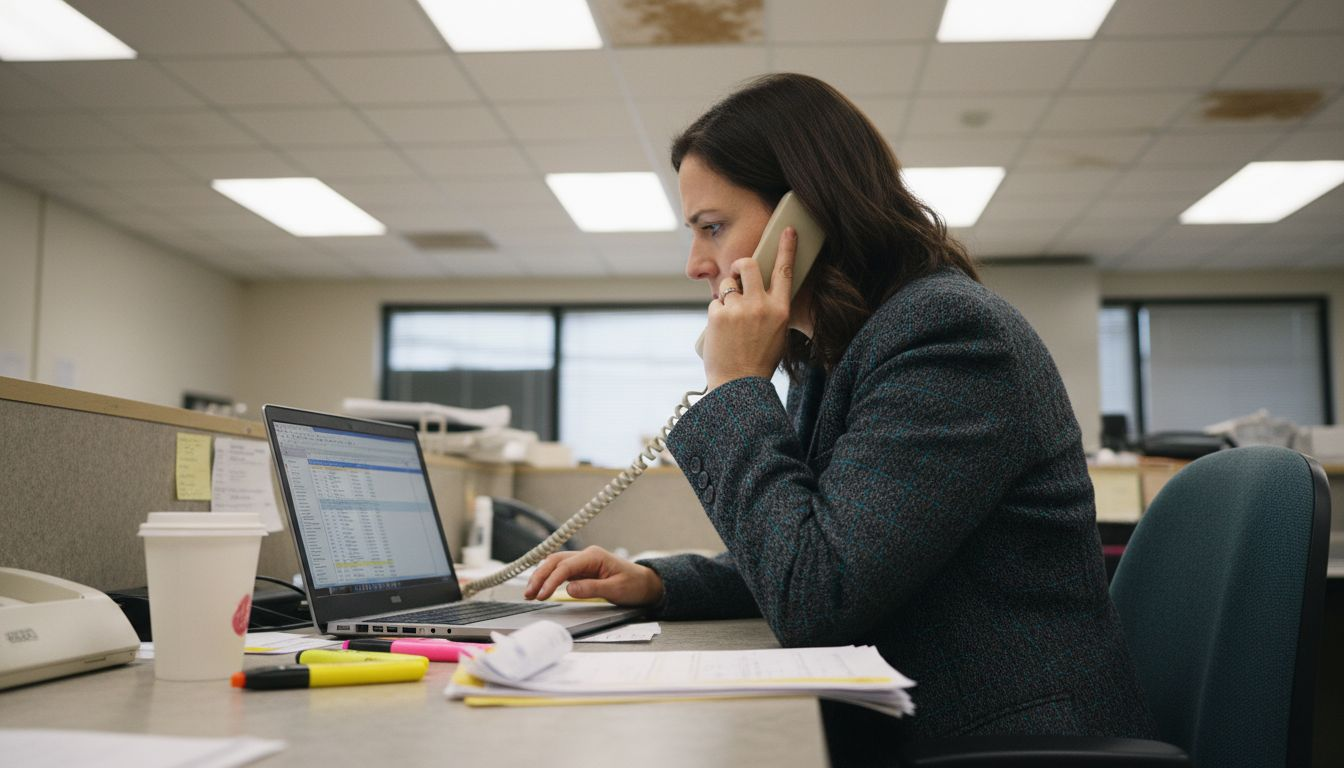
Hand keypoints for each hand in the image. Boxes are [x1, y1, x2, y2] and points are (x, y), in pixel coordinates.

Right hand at [523, 545, 664, 606]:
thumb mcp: (615, 589)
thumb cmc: (634, 585)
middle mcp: (586, 556)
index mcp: (594, 556)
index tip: (542, 594)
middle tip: (529, 594)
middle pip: (555, 562)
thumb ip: (592, 589)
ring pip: (555, 565)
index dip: (551, 580)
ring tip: (530, 593)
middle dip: (539, 576)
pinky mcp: (582, 570)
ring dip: (541, 577)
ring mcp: (583, 562)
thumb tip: (569, 589)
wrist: (645, 584)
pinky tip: (540, 588)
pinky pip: (561, 572)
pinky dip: (549, 579)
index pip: (565, 566)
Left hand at [703, 227, 796, 390]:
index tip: (788, 230)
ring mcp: (739, 308)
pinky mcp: (718, 314)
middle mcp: (761, 305)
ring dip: (727, 297)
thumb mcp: (777, 333)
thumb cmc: (758, 360)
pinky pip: (715, 302)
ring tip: (731, 322)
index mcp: (781, 310)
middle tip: (736, 278)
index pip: (785, 271)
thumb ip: (770, 309)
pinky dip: (716, 313)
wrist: (738, 384)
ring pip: (727, 285)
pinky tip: (722, 332)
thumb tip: (757, 289)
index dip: (787, 248)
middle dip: (739, 266)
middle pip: (747, 264)